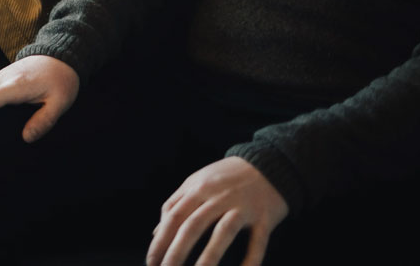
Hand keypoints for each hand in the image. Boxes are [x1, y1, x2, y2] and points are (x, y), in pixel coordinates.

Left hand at [146, 157, 287, 265]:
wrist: (268, 163)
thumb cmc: (226, 177)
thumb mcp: (197, 182)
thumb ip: (176, 204)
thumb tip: (156, 233)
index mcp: (199, 188)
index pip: (173, 216)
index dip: (160, 241)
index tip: (151, 262)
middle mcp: (218, 196)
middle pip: (193, 225)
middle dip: (177, 252)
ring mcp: (242, 207)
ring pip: (223, 233)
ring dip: (209, 258)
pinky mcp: (265, 217)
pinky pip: (258, 242)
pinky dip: (250, 260)